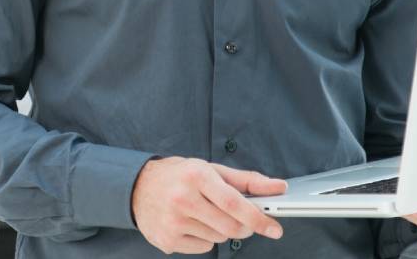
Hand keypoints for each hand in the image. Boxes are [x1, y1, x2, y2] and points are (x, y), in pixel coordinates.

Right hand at [131, 156, 284, 253]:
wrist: (137, 187)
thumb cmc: (178, 176)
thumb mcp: (210, 169)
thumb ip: (247, 180)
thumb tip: (279, 187)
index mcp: (196, 176)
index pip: (234, 203)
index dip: (258, 218)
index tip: (275, 228)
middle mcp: (183, 198)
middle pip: (230, 227)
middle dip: (245, 227)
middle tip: (244, 220)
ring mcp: (173, 222)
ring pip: (219, 238)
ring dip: (222, 230)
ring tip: (206, 213)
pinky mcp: (167, 240)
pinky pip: (204, 247)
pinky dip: (206, 238)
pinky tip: (192, 223)